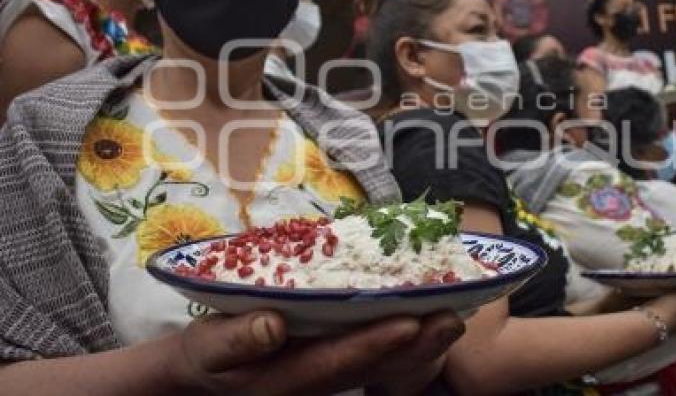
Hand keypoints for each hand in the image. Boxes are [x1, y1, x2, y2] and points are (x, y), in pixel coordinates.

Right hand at [172, 310, 464, 395]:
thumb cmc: (206, 357)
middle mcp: (319, 380)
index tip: (410, 322)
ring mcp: (330, 371)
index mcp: (289, 379)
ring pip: (383, 359)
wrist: (207, 373)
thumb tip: (272, 325)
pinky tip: (429, 307)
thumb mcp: (209, 348)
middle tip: (454, 316)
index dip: (374, 343)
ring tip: (456, 311)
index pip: (338, 361)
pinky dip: (404, 329)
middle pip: (374, 364)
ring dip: (420, 338)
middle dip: (416, 343)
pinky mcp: (334, 357)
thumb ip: (237, 339)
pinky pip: (375, 346)